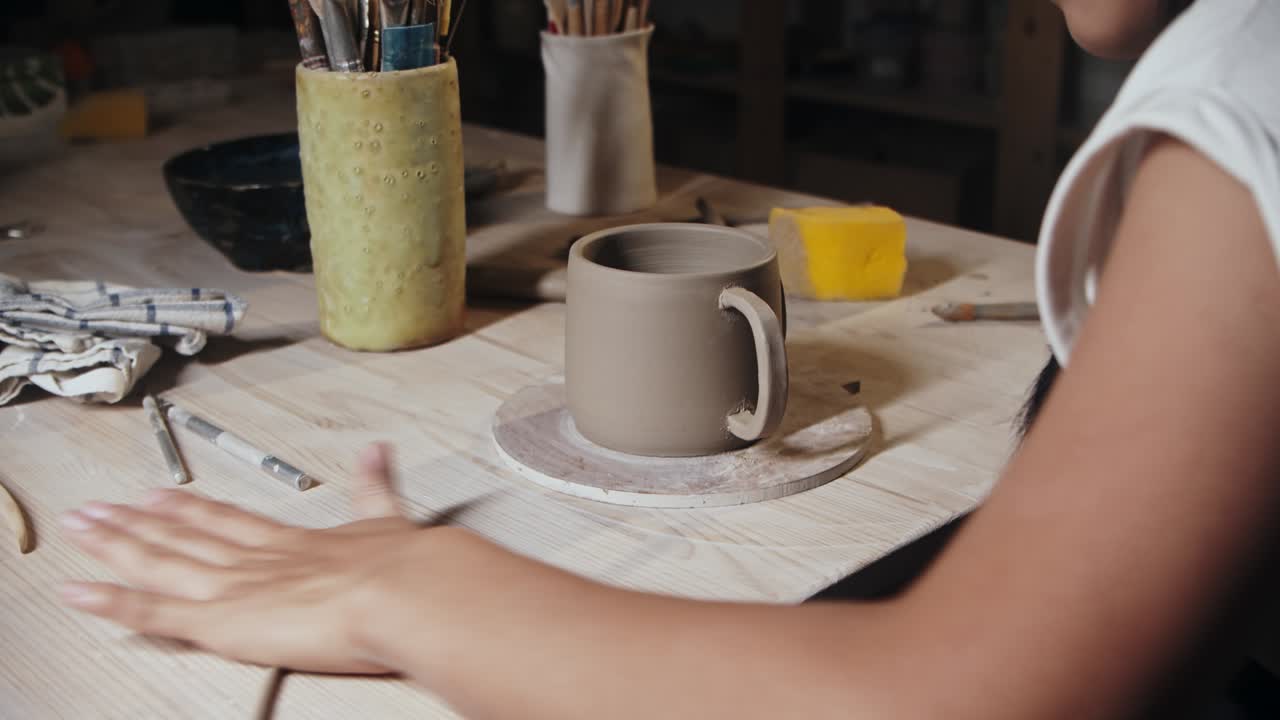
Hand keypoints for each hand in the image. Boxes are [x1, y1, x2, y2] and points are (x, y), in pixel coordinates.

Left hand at [59, 444, 440, 673]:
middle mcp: (257, 558)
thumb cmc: (405, 567)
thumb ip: (374, 487)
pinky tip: (82, 591)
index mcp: (294, 541)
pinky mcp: (223, 619)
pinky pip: (156, 611)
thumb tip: (378, 450)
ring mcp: (235, 586)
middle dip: (138, 522)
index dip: (193, 508)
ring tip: (82, 529)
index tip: (162, 493)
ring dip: (117, 545)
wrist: (408, 587)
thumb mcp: (389, 518)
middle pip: (184, 536)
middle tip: (98, 508)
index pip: (230, 521)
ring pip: (161, 562)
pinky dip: (115, 602)